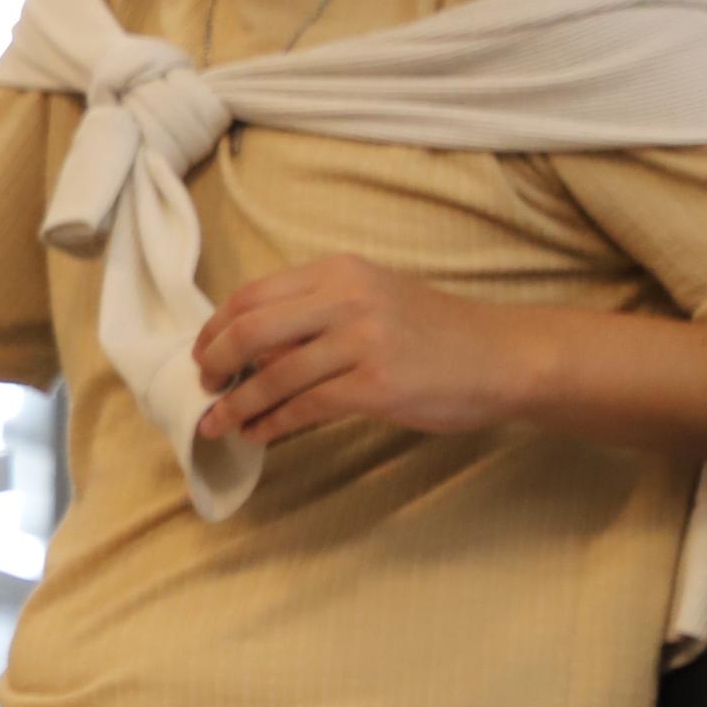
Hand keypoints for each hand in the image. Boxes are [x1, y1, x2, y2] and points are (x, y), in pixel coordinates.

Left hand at [192, 254, 524, 445]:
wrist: (505, 356)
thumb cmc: (435, 332)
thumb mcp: (374, 298)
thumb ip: (316, 311)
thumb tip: (249, 345)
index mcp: (339, 272)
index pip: (253, 294)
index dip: (215, 327)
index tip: (202, 354)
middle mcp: (347, 298)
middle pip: (251, 329)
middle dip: (215, 363)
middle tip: (203, 387)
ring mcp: (362, 341)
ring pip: (273, 375)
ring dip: (237, 405)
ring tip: (217, 423)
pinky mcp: (376, 384)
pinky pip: (304, 407)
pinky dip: (272, 423)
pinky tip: (258, 434)